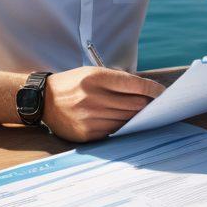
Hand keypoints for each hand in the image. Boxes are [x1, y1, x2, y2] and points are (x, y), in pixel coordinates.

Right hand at [42, 67, 163, 141]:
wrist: (44, 100)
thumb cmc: (73, 84)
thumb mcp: (92, 72)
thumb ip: (118, 81)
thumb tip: (146, 92)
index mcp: (96, 77)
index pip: (135, 85)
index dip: (153, 90)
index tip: (162, 93)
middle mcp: (93, 97)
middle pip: (134, 104)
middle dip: (148, 105)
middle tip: (157, 105)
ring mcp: (90, 117)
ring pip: (126, 120)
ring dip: (138, 117)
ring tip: (144, 114)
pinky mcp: (87, 133)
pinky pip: (114, 131)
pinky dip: (123, 126)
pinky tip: (127, 122)